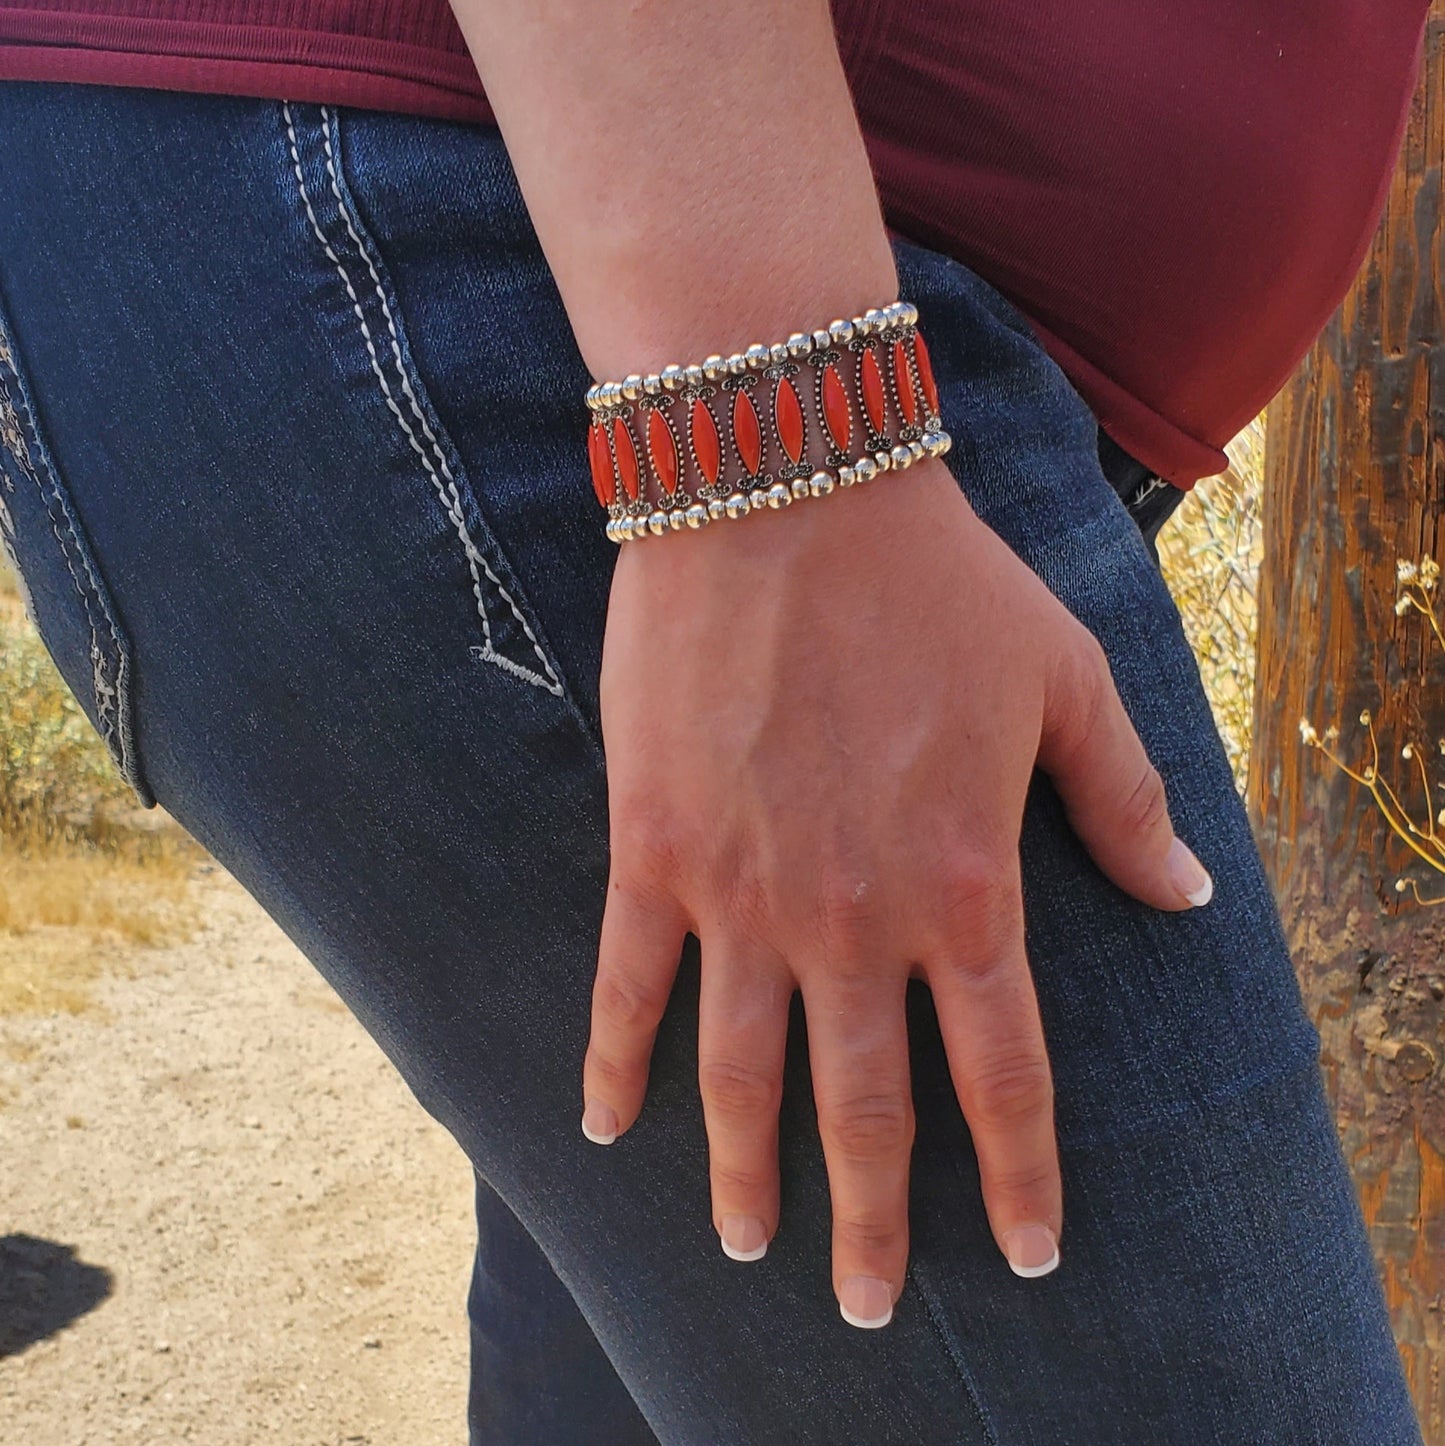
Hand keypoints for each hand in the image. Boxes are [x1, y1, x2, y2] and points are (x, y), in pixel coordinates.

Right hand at [583, 459, 1212, 1326]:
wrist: (788, 495)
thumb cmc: (939, 583)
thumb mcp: (1067, 681)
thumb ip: (1123, 800)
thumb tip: (1183, 894)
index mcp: (966, 887)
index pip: (1002, 1076)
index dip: (1017, 1176)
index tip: (1023, 1254)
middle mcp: (854, 919)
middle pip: (865, 1110)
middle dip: (872, 1221)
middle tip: (864, 1309)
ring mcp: (744, 894)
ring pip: (742, 1073)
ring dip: (747, 1173)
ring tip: (751, 1246)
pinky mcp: (656, 850)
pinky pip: (628, 983)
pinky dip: (614, 1064)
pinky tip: (604, 1129)